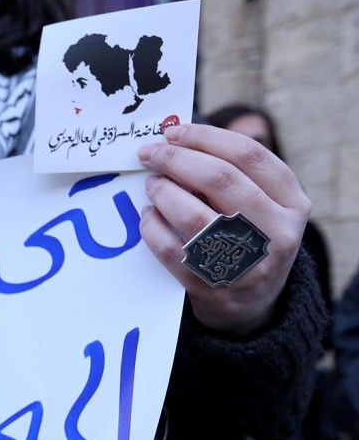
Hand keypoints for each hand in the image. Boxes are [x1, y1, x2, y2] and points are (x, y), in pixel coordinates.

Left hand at [137, 123, 310, 335]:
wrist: (251, 307)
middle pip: (220, 180)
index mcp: (292, 204)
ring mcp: (244, 263)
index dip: (206, 138)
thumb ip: (235, 177)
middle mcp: (275, 232)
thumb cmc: (249, 241)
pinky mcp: (211, 286)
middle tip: (149, 153)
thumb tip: (177, 140)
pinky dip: (152, 226)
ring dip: (163, 191)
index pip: (249, 156)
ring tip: (151, 184)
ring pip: (194, 215)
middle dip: (177, 160)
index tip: (173, 132)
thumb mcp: (262, 208)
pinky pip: (171, 249)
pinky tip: (147, 215)